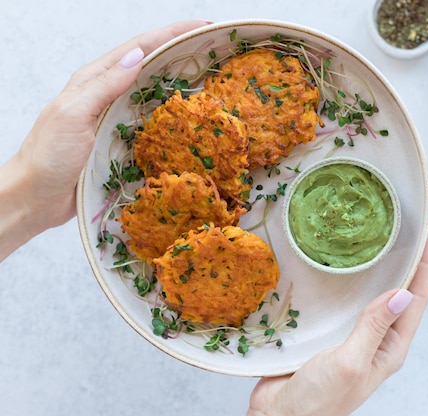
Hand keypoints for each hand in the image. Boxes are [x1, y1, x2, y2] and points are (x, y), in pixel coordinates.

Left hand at [0, 20, 207, 259]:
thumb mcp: (73, 114)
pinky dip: (172, 115)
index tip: (202, 27)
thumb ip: (104, 86)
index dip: (170, 34)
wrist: (36, 196)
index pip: (138, 48)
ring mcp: (115, 117)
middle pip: (150, 65)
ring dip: (180, 81)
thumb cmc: (48, 155)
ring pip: (154, 92)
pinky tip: (188, 117)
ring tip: (210, 76)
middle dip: (181, 52)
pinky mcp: (121, 140)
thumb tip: (138, 57)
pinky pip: (152, 121)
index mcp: (94, 80)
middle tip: (213, 47)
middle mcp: (107, 94)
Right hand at [247, 222, 427, 415]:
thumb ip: (374, 328)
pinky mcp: (333, 330)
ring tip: (384, 237)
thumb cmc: (318, 401)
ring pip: (374, 292)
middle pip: (401, 291)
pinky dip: (353, 278)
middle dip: (409, 259)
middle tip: (410, 226)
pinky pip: (349, 299)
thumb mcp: (350, 362)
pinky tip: (347, 263)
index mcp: (390, 348)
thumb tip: (402, 294)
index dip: (426, 264)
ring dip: (382, 266)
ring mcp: (355, 334)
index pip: (417, 298)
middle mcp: (378, 339)